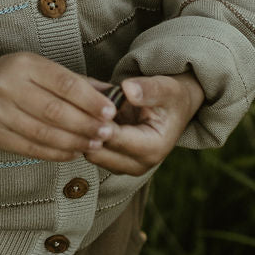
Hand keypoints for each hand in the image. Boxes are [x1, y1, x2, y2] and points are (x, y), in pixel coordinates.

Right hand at [0, 52, 119, 161]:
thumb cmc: (15, 77)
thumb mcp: (40, 68)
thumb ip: (76, 81)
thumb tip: (112, 94)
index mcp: (24, 64)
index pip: (62, 83)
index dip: (89, 99)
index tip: (110, 111)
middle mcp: (8, 86)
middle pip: (54, 110)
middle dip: (85, 124)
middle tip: (107, 132)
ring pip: (43, 132)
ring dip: (74, 141)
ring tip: (95, 144)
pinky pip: (31, 148)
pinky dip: (56, 153)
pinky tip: (73, 152)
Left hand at [87, 72, 204, 175]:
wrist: (174, 110)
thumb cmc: (170, 98)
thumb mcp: (166, 88)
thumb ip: (148, 89)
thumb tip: (128, 89)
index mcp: (152, 149)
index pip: (114, 139)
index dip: (98, 120)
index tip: (87, 100)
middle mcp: (138, 164)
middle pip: (96, 151)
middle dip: (85, 126)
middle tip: (80, 101)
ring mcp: (124, 166)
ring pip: (88, 152)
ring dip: (82, 130)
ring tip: (83, 106)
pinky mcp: (113, 163)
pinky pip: (89, 150)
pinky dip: (84, 133)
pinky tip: (86, 114)